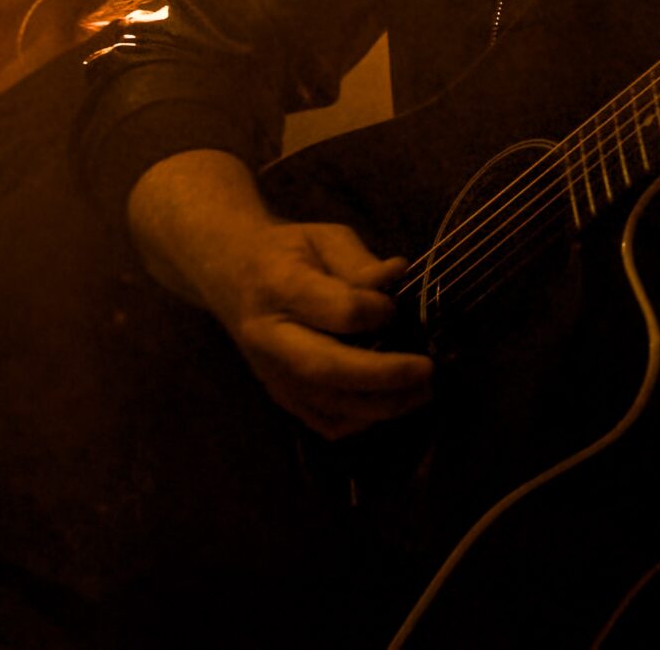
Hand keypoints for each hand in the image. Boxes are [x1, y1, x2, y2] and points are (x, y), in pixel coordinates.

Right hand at [130, 149, 432, 441]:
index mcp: (279, 287)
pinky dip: (362, 420)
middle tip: (427, 371)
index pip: (335, 310)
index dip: (376, 311)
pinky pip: (325, 422)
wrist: (232, 276)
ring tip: (423, 391)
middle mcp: (270, 338)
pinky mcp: (281, 396)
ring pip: (328, 404)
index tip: (397, 305)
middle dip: (383, 375)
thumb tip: (398, 275)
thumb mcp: (324, 238)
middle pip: (326, 369)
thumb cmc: (288, 252)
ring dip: (383, 404)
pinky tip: (389, 402)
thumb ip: (359, 261)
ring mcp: (272, 374)